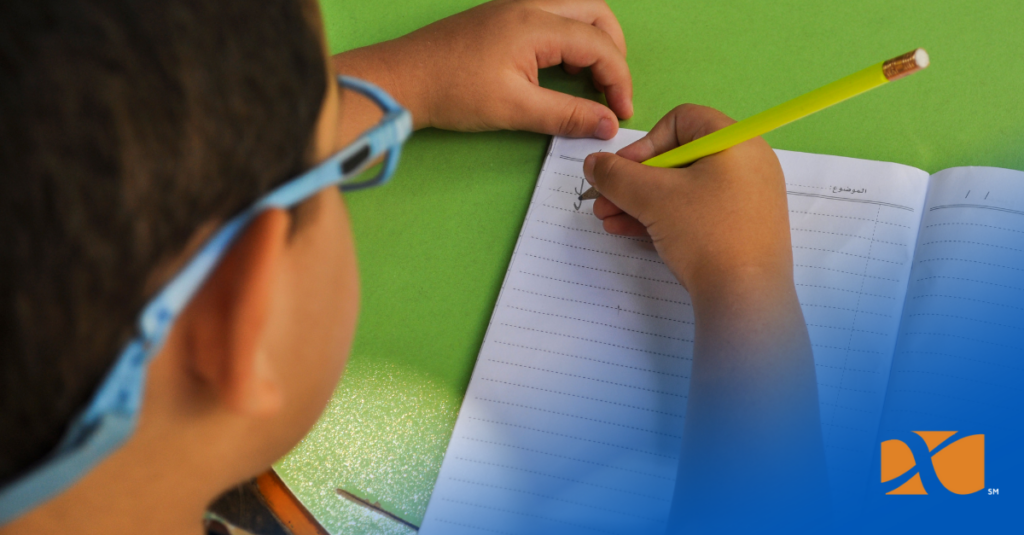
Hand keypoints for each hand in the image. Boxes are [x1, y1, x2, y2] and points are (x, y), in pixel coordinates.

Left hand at [333, 0, 632, 138]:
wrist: (401, 79)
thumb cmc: (450, 92)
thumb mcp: (514, 109)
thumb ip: (567, 115)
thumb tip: (606, 125)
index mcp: (535, 24)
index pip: (599, 44)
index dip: (618, 80)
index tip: (620, 113)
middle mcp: (529, 5)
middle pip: (596, 13)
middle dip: (614, 51)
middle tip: (612, 90)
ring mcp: (514, 6)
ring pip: (575, 9)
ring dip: (594, 40)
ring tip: (592, 80)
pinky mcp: (502, 16)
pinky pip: (553, 14)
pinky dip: (570, 37)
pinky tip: (563, 69)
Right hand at [582, 104, 791, 294]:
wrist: (746, 299)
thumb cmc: (706, 235)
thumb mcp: (652, 198)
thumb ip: (616, 175)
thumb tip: (594, 164)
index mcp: (735, 142)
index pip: (681, 120)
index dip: (644, 143)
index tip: (621, 171)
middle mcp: (747, 164)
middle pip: (678, 158)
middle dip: (634, 180)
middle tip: (604, 200)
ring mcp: (747, 198)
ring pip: (683, 189)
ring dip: (641, 202)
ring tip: (608, 220)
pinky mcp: (742, 228)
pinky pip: (697, 211)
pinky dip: (664, 217)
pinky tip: (628, 231)